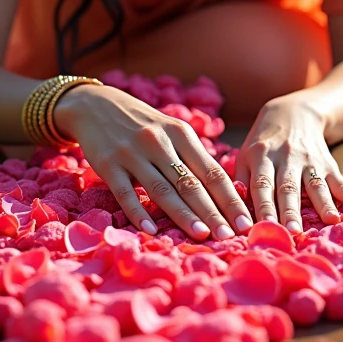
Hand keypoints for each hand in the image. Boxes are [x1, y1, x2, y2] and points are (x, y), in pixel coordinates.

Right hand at [55, 83, 252, 240]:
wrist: (96, 104)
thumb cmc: (143, 124)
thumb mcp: (171, 131)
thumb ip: (192, 158)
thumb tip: (224, 194)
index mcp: (181, 134)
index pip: (212, 172)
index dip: (230, 199)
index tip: (246, 222)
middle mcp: (159, 142)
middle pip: (191, 183)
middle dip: (212, 212)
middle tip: (230, 236)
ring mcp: (133, 153)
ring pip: (162, 189)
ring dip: (183, 214)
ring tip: (202, 235)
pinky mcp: (108, 164)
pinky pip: (125, 192)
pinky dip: (138, 211)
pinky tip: (151, 229)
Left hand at [235, 93, 342, 230]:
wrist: (294, 113)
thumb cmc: (263, 143)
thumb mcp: (246, 155)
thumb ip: (242, 182)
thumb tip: (239, 212)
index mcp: (262, 156)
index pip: (262, 184)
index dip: (262, 205)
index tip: (262, 226)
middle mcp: (287, 158)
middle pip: (288, 188)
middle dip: (290, 211)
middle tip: (292, 232)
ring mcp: (310, 161)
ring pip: (316, 186)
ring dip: (323, 205)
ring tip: (330, 221)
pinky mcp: (328, 165)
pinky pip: (342, 183)